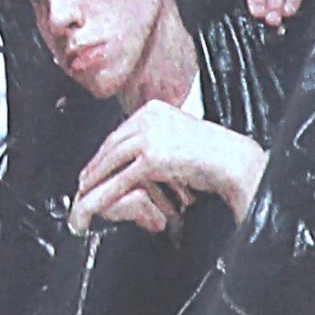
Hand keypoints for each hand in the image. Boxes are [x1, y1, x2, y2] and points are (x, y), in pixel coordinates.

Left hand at [70, 102, 265, 235]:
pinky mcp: (150, 159)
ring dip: (93, 182)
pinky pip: (120, 180)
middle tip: (82, 184)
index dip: (103, 152)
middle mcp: (147, 118)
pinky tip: (93, 205)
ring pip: (110, 163)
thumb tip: (140, 150)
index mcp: (154, 109)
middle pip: (111, 145)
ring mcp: (148, 138)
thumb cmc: (214, 152)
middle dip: (94, 167)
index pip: (120, 131)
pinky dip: (103, 195)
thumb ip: (159, 137)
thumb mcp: (180, 134)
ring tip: (83, 197)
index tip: (93, 166)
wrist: (232, 160)